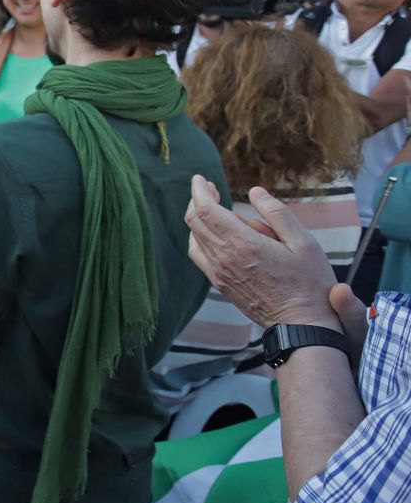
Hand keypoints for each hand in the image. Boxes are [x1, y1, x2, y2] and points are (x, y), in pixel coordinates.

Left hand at [183, 175, 339, 329]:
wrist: (301, 324)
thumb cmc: (309, 282)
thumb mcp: (304, 241)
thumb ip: (276, 213)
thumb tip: (254, 191)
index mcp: (243, 244)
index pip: (206, 210)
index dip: (199, 190)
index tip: (200, 178)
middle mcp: (224, 258)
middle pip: (195, 221)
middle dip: (198, 200)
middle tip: (210, 188)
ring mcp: (219, 273)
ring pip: (194, 238)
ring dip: (199, 219)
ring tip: (216, 208)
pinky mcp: (220, 284)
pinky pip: (199, 255)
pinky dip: (200, 238)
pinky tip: (215, 234)